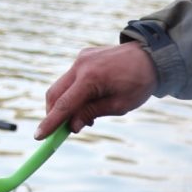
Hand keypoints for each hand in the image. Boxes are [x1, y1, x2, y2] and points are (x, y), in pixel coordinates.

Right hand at [35, 44, 157, 137]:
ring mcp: (81, 58)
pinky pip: (72, 78)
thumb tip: (72, 126)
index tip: (38, 136)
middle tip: (64, 130)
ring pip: (62, 86)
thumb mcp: (120, 104)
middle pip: (55, 94)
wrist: (153, 55)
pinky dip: (74, 92)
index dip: (50, 122)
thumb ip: (92, 113)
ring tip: (86, 117)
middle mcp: (81, 65)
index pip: (64, 104)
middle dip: (54, 114)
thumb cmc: (140, 82)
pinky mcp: (85, 56)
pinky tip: (90, 101)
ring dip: (66, 104)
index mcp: (91, 77)